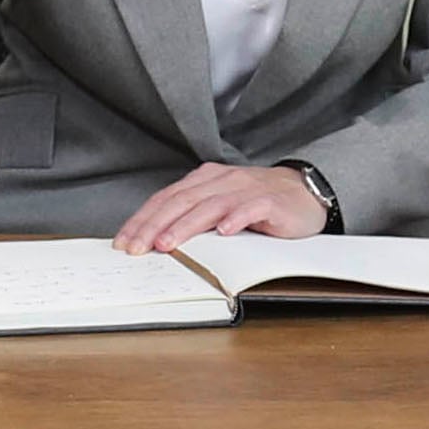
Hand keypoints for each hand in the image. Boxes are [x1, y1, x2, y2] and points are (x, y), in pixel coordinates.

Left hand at [114, 160, 327, 254]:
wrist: (304, 193)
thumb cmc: (258, 204)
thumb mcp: (219, 207)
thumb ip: (193, 218)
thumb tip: (155, 242)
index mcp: (204, 180)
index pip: (166, 199)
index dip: (142, 220)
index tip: (123, 242)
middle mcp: (222, 180)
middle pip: (181, 202)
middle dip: (155, 226)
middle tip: (137, 247)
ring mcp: (246, 189)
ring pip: (210, 206)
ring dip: (186, 226)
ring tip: (168, 244)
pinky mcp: (270, 201)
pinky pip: (250, 208)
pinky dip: (235, 218)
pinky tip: (224, 231)